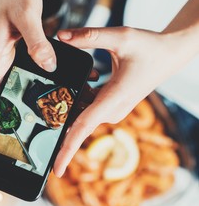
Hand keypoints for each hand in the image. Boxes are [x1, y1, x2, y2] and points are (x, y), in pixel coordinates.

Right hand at [0, 0, 56, 114]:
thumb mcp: (27, 15)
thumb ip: (37, 42)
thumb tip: (48, 66)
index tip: (6, 131)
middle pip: (2, 95)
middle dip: (15, 110)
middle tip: (36, 122)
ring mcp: (8, 55)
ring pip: (14, 83)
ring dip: (27, 95)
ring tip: (49, 107)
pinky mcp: (17, 49)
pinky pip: (25, 69)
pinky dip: (36, 78)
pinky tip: (54, 81)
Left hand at [53, 26, 191, 176]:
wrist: (169, 55)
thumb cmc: (150, 48)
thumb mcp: (121, 37)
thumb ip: (90, 36)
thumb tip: (61, 36)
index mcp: (113, 99)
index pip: (82, 128)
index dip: (66, 149)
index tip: (55, 169)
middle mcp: (112, 110)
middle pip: (77, 124)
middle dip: (57, 125)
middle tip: (35, 123)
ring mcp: (113, 110)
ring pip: (81, 114)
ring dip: (67, 107)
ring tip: (51, 96)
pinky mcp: (112, 105)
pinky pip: (88, 108)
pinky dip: (78, 100)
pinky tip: (73, 87)